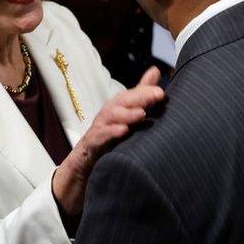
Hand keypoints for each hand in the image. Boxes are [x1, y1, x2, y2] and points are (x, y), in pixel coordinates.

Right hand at [52, 67, 163, 215]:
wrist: (82, 170)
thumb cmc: (108, 144)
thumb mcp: (128, 121)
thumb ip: (141, 99)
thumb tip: (155, 74)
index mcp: (118, 111)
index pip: (132, 95)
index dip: (145, 91)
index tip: (161, 92)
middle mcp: (108, 117)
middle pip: (122, 101)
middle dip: (139, 97)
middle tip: (157, 95)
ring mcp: (98, 130)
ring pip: (110, 116)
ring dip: (127, 113)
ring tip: (142, 114)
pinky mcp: (90, 146)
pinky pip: (99, 137)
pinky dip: (110, 132)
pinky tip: (124, 131)